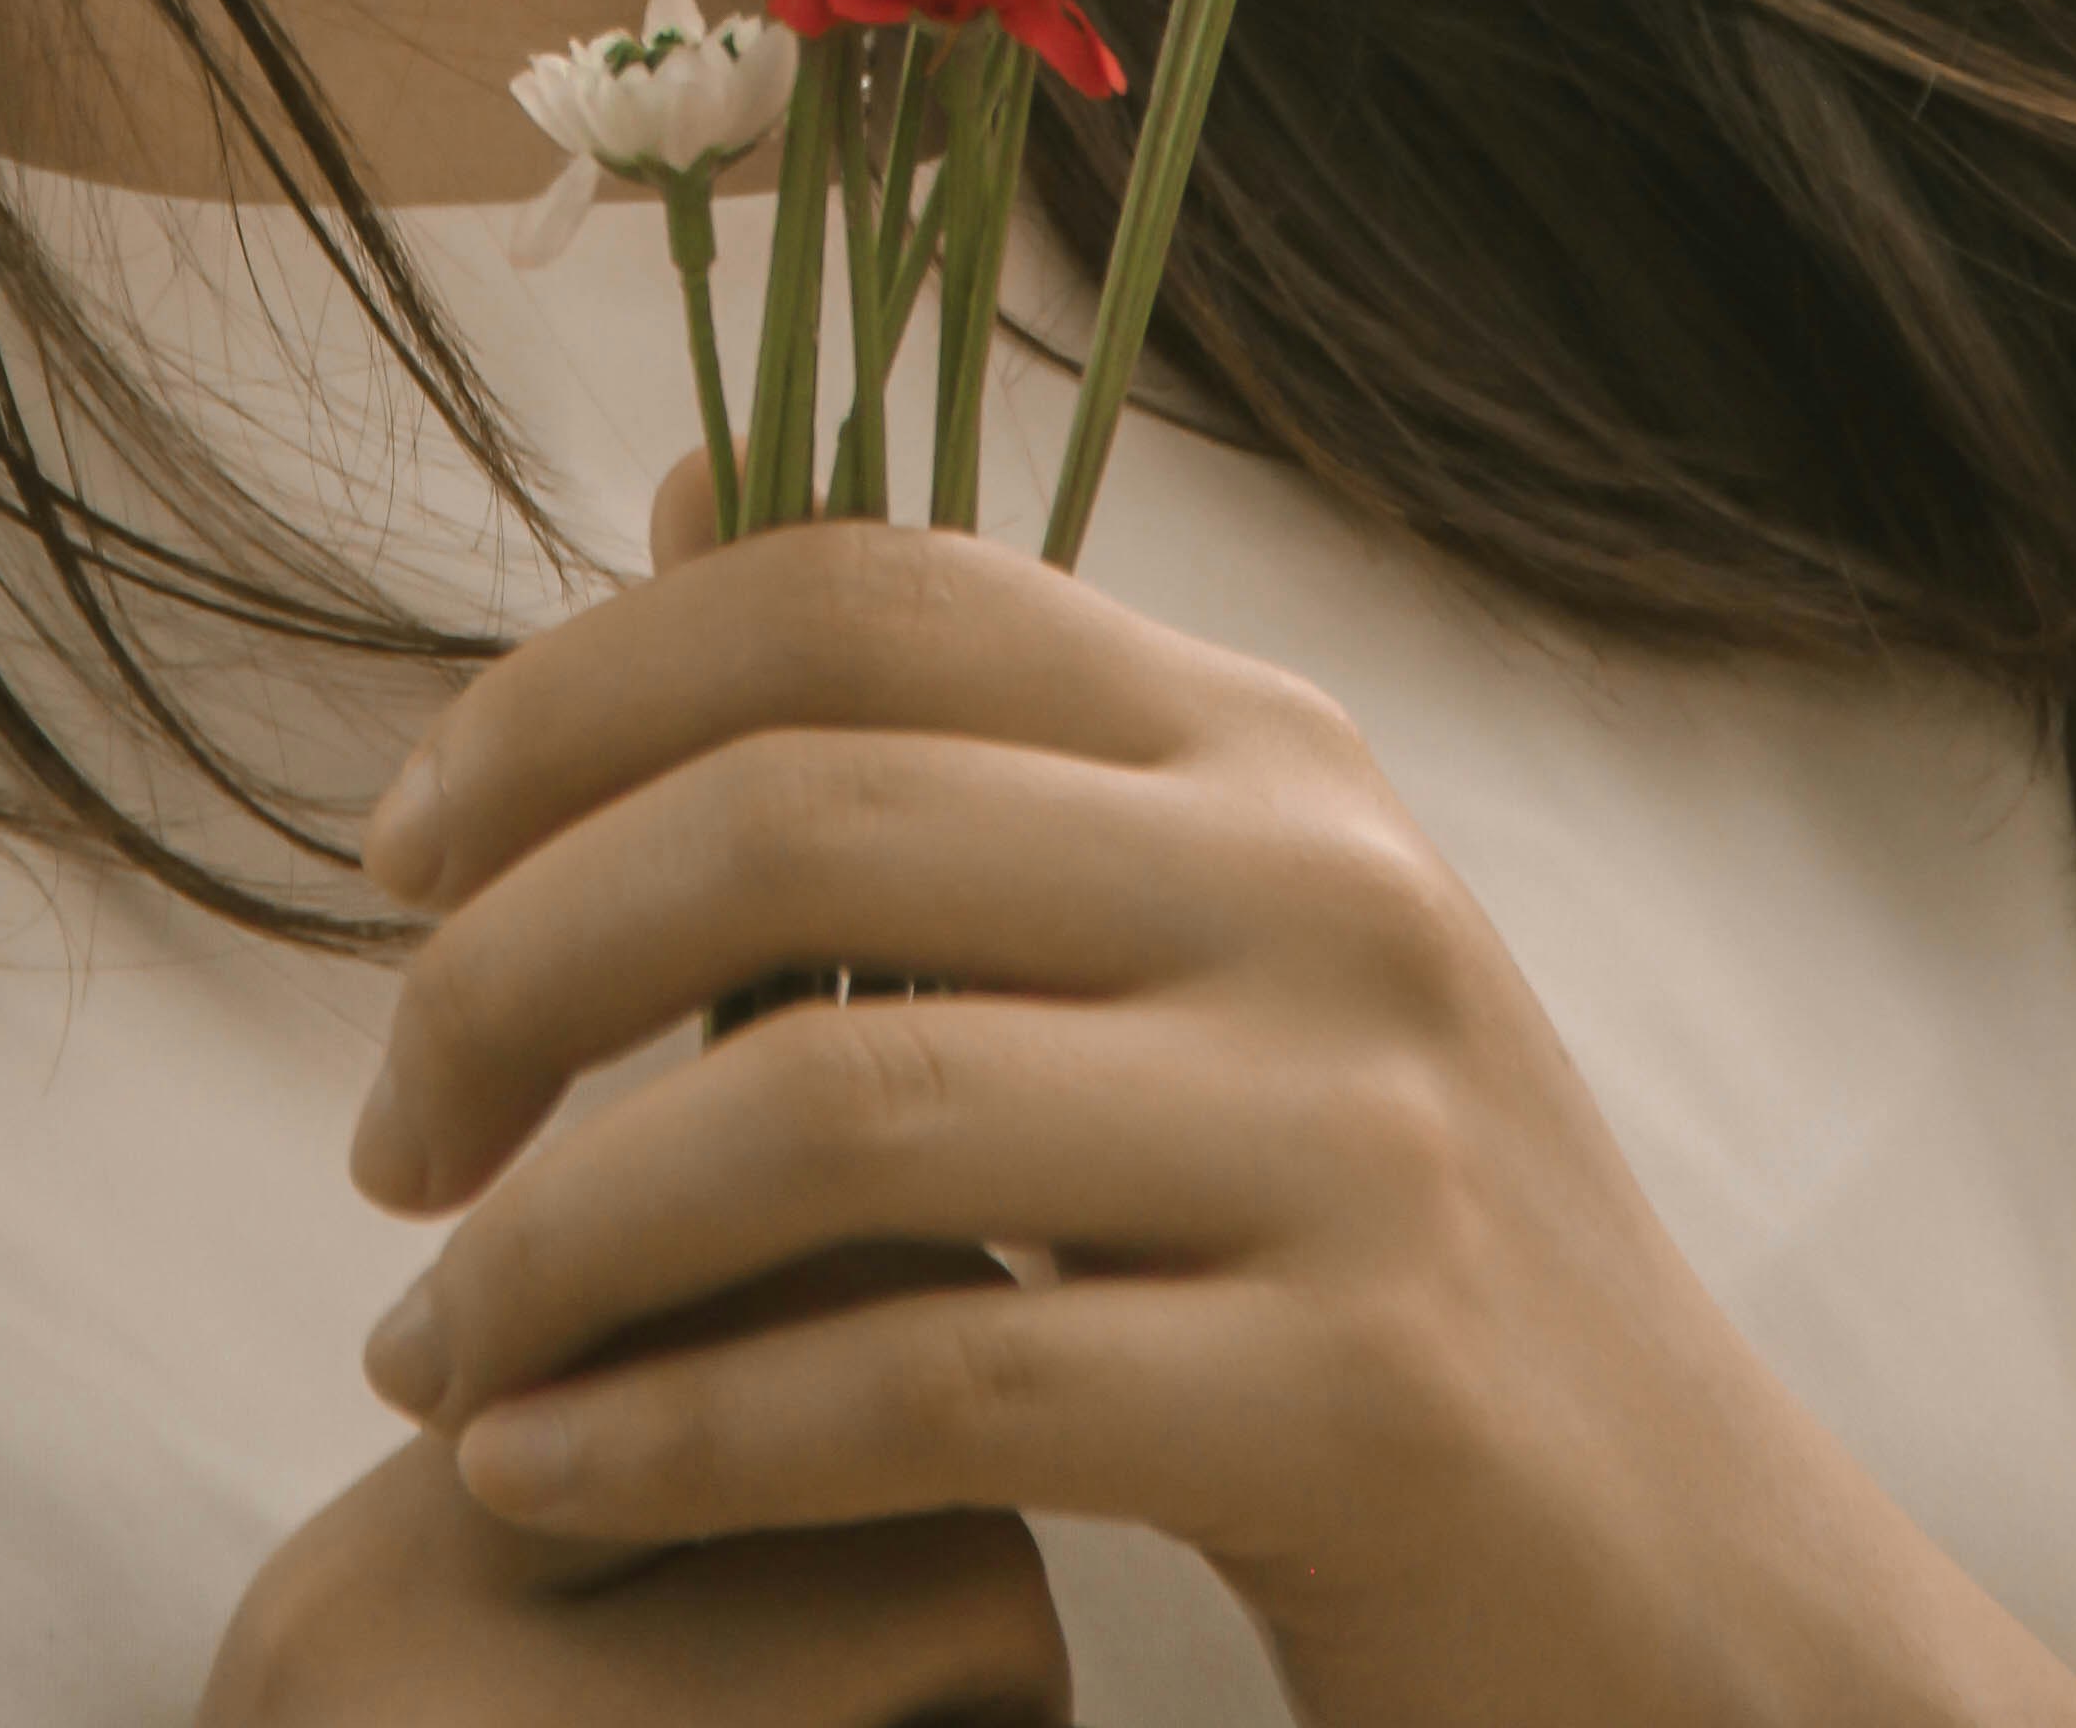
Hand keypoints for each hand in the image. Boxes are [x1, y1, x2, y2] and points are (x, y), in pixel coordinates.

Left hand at [345, 462, 2075, 1727]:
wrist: (1685, 1592)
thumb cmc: (1355, 1250)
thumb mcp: (1188, 940)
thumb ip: (945, 742)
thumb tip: (683, 483)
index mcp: (1254, 740)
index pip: (847, 594)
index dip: (571, 694)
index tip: (393, 858)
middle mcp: (1317, 881)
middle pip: (793, 819)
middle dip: (511, 971)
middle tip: (390, 1140)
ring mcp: (1355, 1126)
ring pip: (829, 1104)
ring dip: (559, 1239)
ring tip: (428, 1347)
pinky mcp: (1361, 1391)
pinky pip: (926, 1381)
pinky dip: (679, 1433)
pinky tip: (542, 1477)